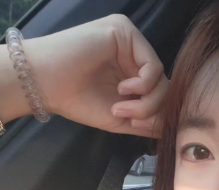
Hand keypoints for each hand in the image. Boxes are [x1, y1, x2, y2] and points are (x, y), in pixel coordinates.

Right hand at [25, 14, 168, 137]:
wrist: (46, 83)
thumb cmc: (77, 100)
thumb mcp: (121, 118)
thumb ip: (147, 122)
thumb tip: (172, 128)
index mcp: (130, 72)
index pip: (158, 93)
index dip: (155, 114)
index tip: (136, 126)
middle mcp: (132, 54)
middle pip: (163, 86)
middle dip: (152, 110)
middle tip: (131, 120)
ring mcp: (129, 42)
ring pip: (160, 78)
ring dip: (146, 102)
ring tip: (122, 108)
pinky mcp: (125, 32)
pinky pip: (152, 65)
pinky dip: (143, 86)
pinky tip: (123, 90)